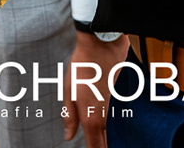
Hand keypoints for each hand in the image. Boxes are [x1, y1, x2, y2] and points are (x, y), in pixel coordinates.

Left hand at [66, 32, 125, 147]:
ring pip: (108, 130)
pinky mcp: (114, 97)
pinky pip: (111, 118)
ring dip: (104, 140)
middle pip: (104, 141)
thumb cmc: (82, 65)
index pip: (95, 146)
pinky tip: (102, 127)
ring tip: (99, 144)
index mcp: (90, 117)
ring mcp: (110, 106)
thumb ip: (69, 116)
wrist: (102, 45)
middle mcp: (103, 115)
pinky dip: (107, 127)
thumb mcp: (68, 91)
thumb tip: (68, 135)